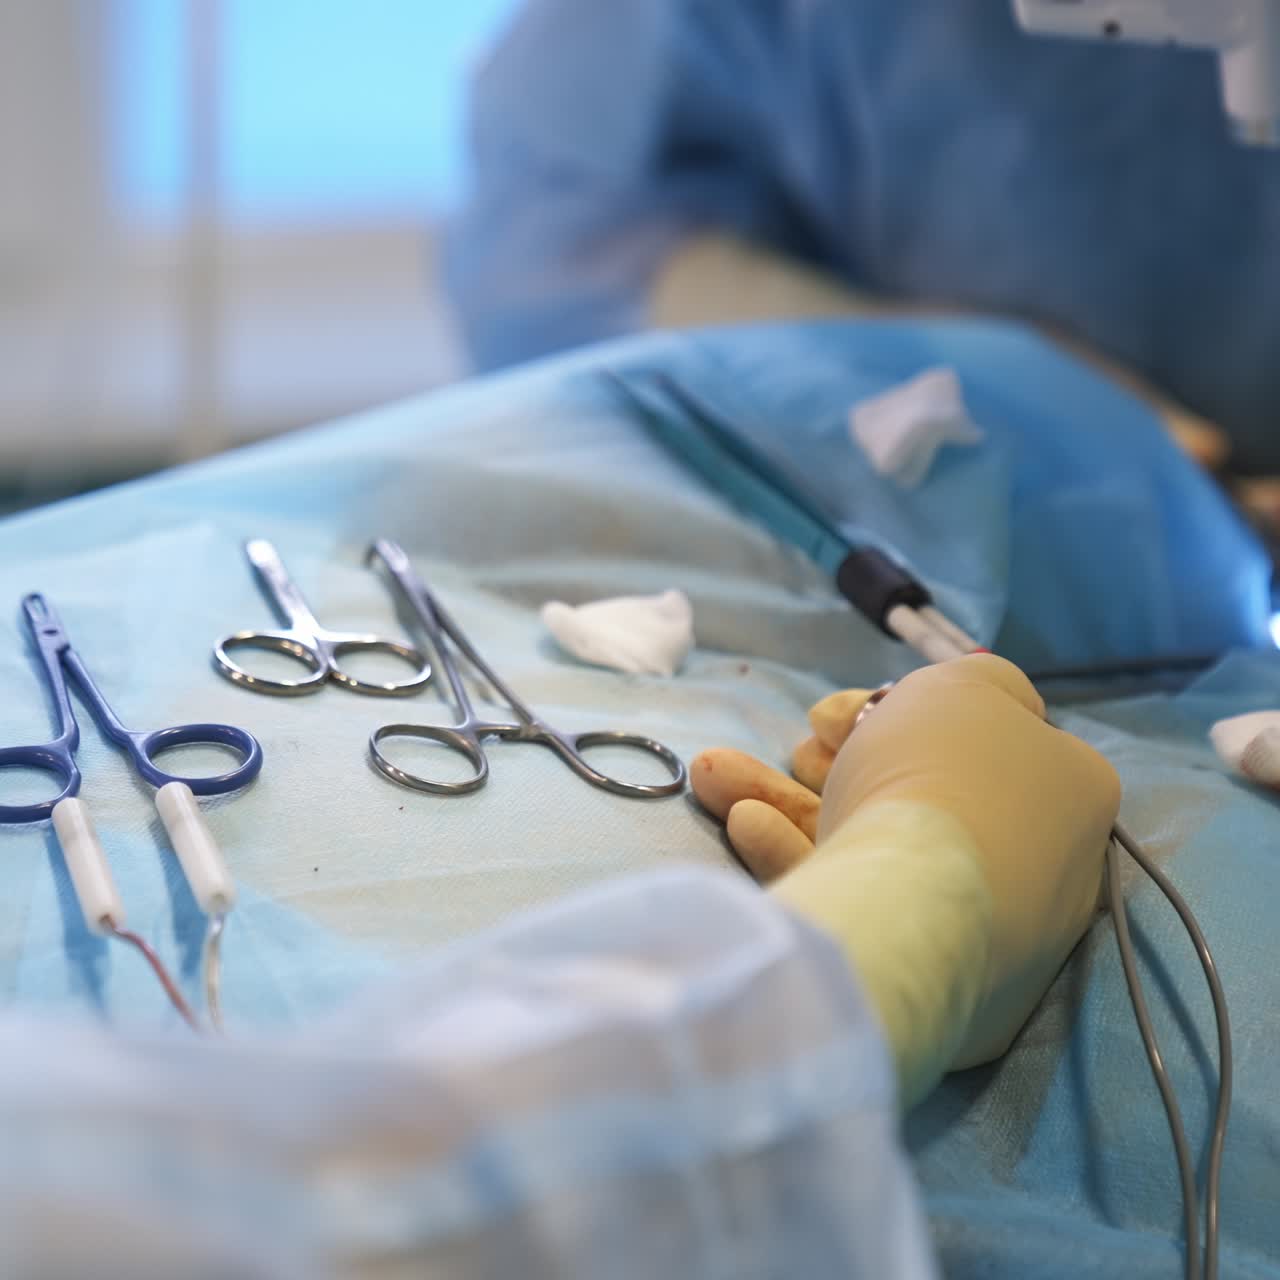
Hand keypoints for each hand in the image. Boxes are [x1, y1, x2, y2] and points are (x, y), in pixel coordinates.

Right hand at [692, 655, 1120, 1089]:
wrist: (911, 904)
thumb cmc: (946, 776)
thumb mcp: (971, 686)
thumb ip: (979, 683)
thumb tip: (976, 712)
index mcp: (1068, 793)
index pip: (984, 740)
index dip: (899, 714)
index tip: (834, 713)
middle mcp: (1034, 861)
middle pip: (920, 789)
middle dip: (838, 757)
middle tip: (799, 744)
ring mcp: (976, 921)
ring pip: (873, 841)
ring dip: (787, 798)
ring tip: (714, 774)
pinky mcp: (918, 968)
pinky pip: (856, 896)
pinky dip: (794, 854)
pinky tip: (743, 822)